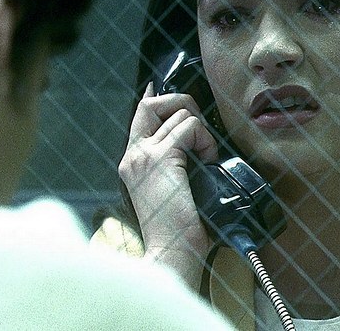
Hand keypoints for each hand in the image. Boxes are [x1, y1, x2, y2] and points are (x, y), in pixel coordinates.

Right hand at [118, 82, 218, 289]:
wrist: (172, 252)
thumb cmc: (178, 230)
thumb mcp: (171, 190)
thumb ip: (174, 165)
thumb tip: (193, 143)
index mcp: (132, 163)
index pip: (138, 116)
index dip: (155, 98)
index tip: (159, 88)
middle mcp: (133, 155)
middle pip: (151, 103)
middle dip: (180, 103)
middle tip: (197, 127)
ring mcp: (144, 155)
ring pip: (179, 114)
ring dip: (201, 132)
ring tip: (205, 159)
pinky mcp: (161, 158)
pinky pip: (190, 127)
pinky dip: (205, 140)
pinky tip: (207, 161)